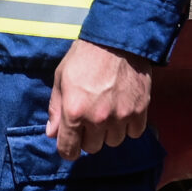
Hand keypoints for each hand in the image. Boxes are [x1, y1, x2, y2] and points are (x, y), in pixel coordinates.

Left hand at [46, 39, 152, 158]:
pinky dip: (129, 125)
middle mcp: (98, 120)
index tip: (71, 143)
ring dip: (110, 132)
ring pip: (114, 142)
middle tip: (91, 118)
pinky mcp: (140, 111)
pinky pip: (134, 133)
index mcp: (74, 112)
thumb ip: (55, 108)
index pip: (69, 150)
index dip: (68, 149)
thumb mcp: (61, 78)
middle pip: (93, 148)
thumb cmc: (84, 57)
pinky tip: (124, 109)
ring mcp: (121, 117)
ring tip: (108, 112)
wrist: (116, 39)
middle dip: (89, 136)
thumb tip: (51, 133)